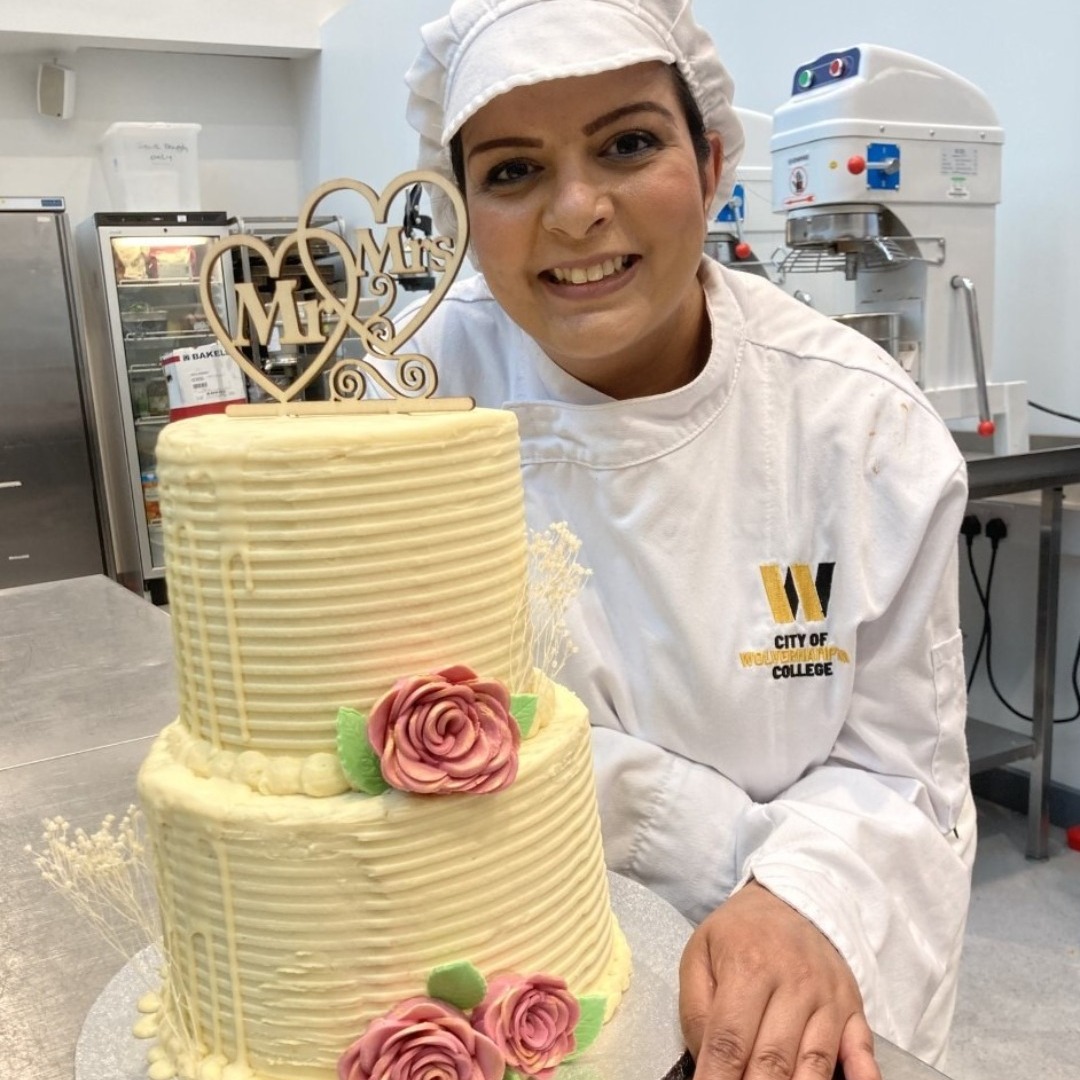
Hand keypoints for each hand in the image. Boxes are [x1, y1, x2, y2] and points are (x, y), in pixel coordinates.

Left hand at [679, 881, 881, 1079]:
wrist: (788, 900)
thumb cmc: (737, 935)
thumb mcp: (699, 954)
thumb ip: (697, 1011)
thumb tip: (707, 1063)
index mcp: (748, 966)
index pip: (730, 1040)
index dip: (718, 1079)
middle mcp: (794, 981)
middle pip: (774, 1060)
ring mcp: (828, 996)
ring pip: (815, 1064)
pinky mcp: (853, 1007)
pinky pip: (862, 1048)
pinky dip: (862, 1076)